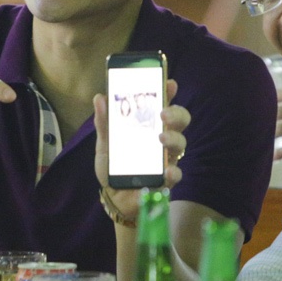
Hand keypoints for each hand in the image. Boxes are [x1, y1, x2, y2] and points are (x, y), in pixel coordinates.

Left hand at [93, 79, 190, 220]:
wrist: (114, 197)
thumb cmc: (114, 165)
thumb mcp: (105, 143)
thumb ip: (104, 122)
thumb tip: (99, 98)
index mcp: (149, 125)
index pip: (163, 103)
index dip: (168, 91)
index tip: (169, 83)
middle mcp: (162, 139)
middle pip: (179, 120)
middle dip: (175, 113)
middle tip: (162, 113)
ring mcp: (167, 158)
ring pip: (181, 143)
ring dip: (174, 138)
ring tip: (161, 138)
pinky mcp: (166, 179)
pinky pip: (175, 174)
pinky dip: (173, 172)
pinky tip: (167, 171)